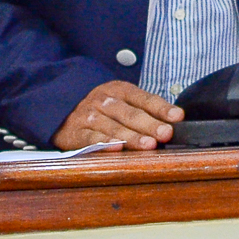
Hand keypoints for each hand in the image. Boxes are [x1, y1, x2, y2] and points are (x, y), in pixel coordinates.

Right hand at [52, 81, 184, 150]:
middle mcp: (103, 100)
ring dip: (132, 136)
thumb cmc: (101, 109)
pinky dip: (104, 143)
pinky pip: (91, 138)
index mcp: (118, 90)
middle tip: (166, 133)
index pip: (143, 98)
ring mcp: (88, 116)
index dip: (161, 108)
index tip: (177, 117)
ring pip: (113, 127)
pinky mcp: (75, 132)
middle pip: (130, 113)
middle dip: (150, 124)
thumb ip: (145, 109)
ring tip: (148, 145)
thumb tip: (174, 121)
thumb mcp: (120, 101)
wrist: (61, 109)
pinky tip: (117, 148)